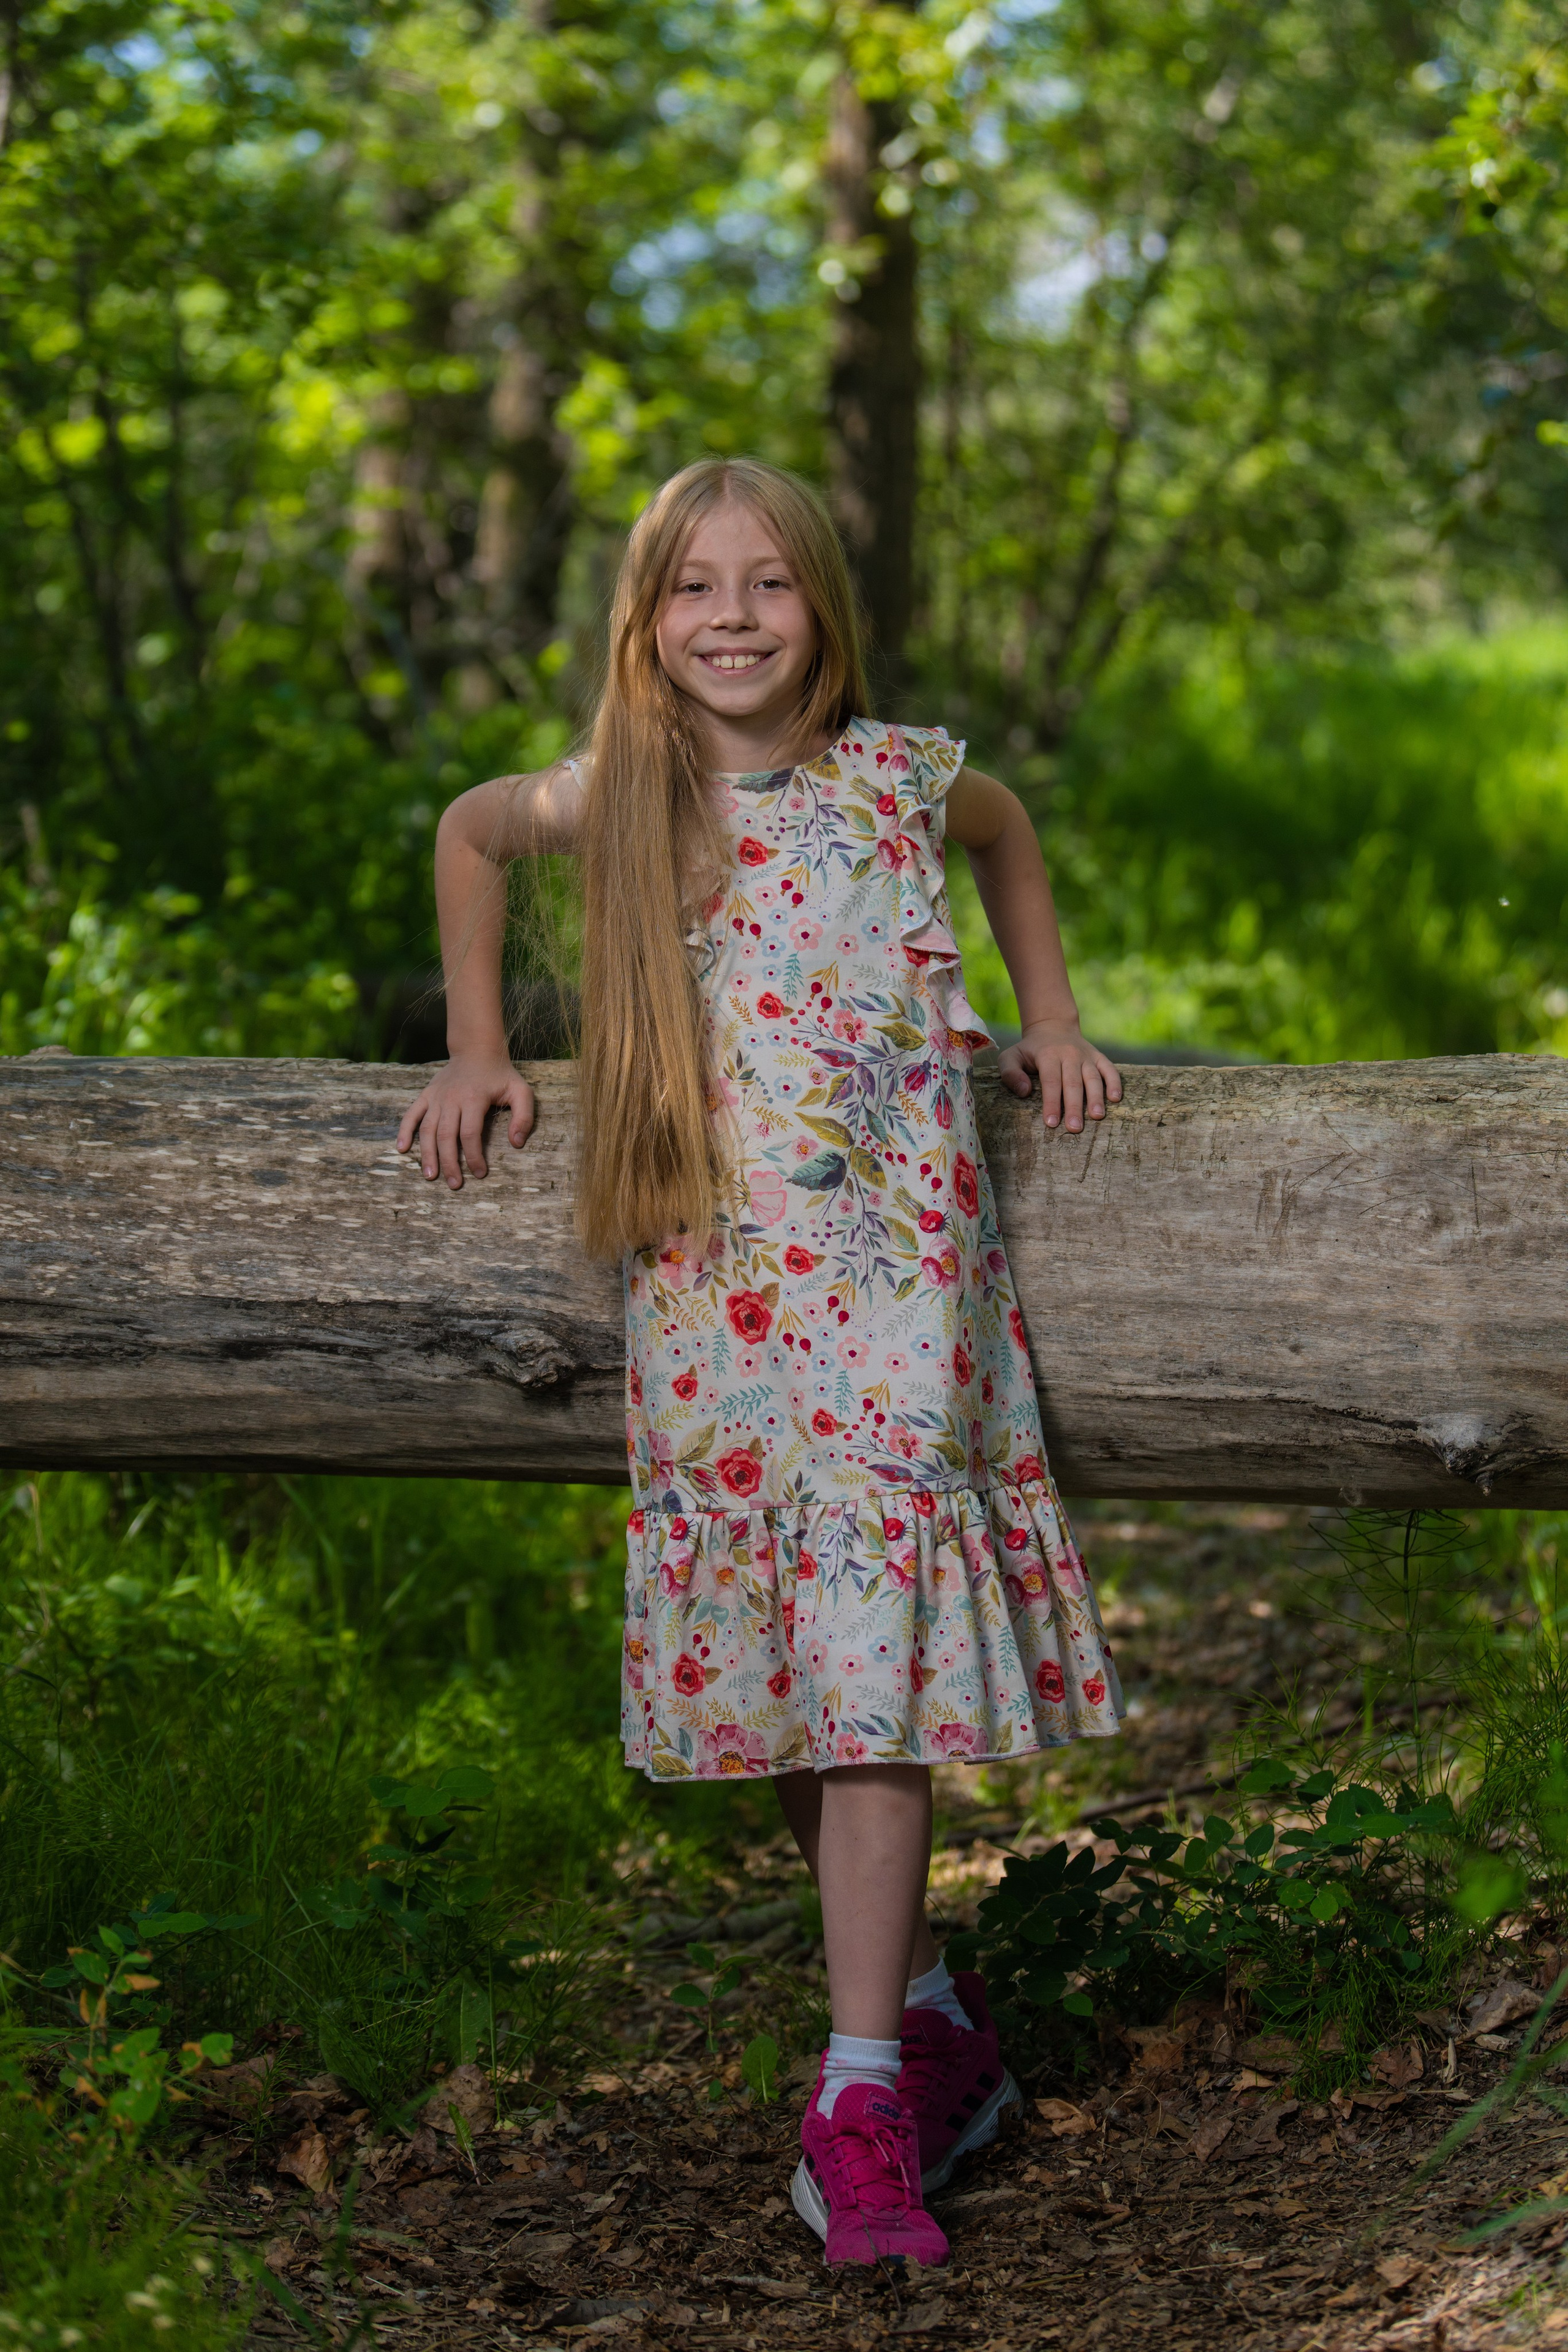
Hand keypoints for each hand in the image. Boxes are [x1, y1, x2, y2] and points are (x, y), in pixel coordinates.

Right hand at [396, 1053, 535, 1188]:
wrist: (476, 1049)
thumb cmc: (500, 1075)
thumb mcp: (521, 1091)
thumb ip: (524, 1117)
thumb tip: (516, 1143)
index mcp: (473, 1098)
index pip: (470, 1134)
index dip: (474, 1157)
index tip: (480, 1173)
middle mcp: (451, 1099)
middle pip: (446, 1136)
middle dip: (450, 1163)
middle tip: (455, 1185)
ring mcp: (436, 1097)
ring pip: (428, 1130)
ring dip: (427, 1154)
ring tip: (430, 1176)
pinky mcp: (426, 1095)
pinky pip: (412, 1114)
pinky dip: (405, 1131)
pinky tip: (402, 1148)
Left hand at [998, 1022, 1121, 1132]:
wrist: (1052, 1027)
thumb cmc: (1029, 1050)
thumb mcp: (1011, 1056)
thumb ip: (1011, 1073)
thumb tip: (1024, 1091)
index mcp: (1048, 1055)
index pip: (1051, 1082)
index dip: (1051, 1103)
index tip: (1052, 1123)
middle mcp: (1069, 1054)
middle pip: (1073, 1083)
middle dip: (1074, 1107)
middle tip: (1075, 1128)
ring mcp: (1086, 1056)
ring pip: (1093, 1078)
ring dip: (1096, 1098)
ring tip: (1097, 1116)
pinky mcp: (1098, 1057)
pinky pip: (1109, 1069)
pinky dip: (1114, 1082)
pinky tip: (1115, 1099)